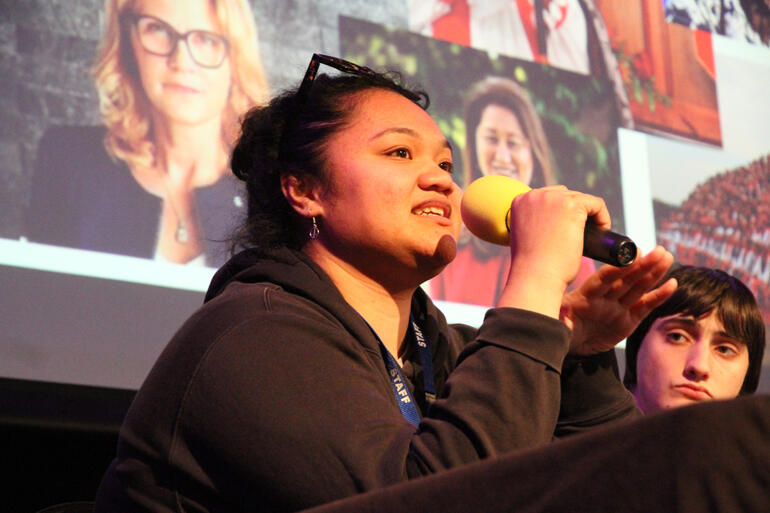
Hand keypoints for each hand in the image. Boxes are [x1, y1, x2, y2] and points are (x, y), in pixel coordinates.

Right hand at [497, 186, 610, 318]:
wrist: (535, 278)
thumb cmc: (532, 267)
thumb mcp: (527, 238)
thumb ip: (535, 225)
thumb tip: (556, 226)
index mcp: (520, 201)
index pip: (548, 198)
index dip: (562, 213)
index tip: (569, 229)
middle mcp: (534, 195)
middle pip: (565, 195)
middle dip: (576, 212)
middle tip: (582, 234)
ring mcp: (552, 198)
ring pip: (581, 199)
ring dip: (590, 215)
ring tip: (595, 234)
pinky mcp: (571, 205)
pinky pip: (595, 204)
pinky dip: (602, 216)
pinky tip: (602, 230)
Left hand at [561, 246, 676, 355]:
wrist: (567, 343)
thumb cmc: (558, 328)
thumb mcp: (557, 324)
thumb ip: (562, 318)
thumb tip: (564, 312)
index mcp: (586, 296)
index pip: (605, 278)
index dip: (619, 267)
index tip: (633, 254)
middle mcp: (605, 299)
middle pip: (626, 279)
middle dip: (643, 265)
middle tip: (660, 251)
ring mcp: (617, 308)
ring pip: (638, 288)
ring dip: (653, 273)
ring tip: (667, 258)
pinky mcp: (628, 321)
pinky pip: (645, 307)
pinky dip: (658, 296)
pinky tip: (671, 284)